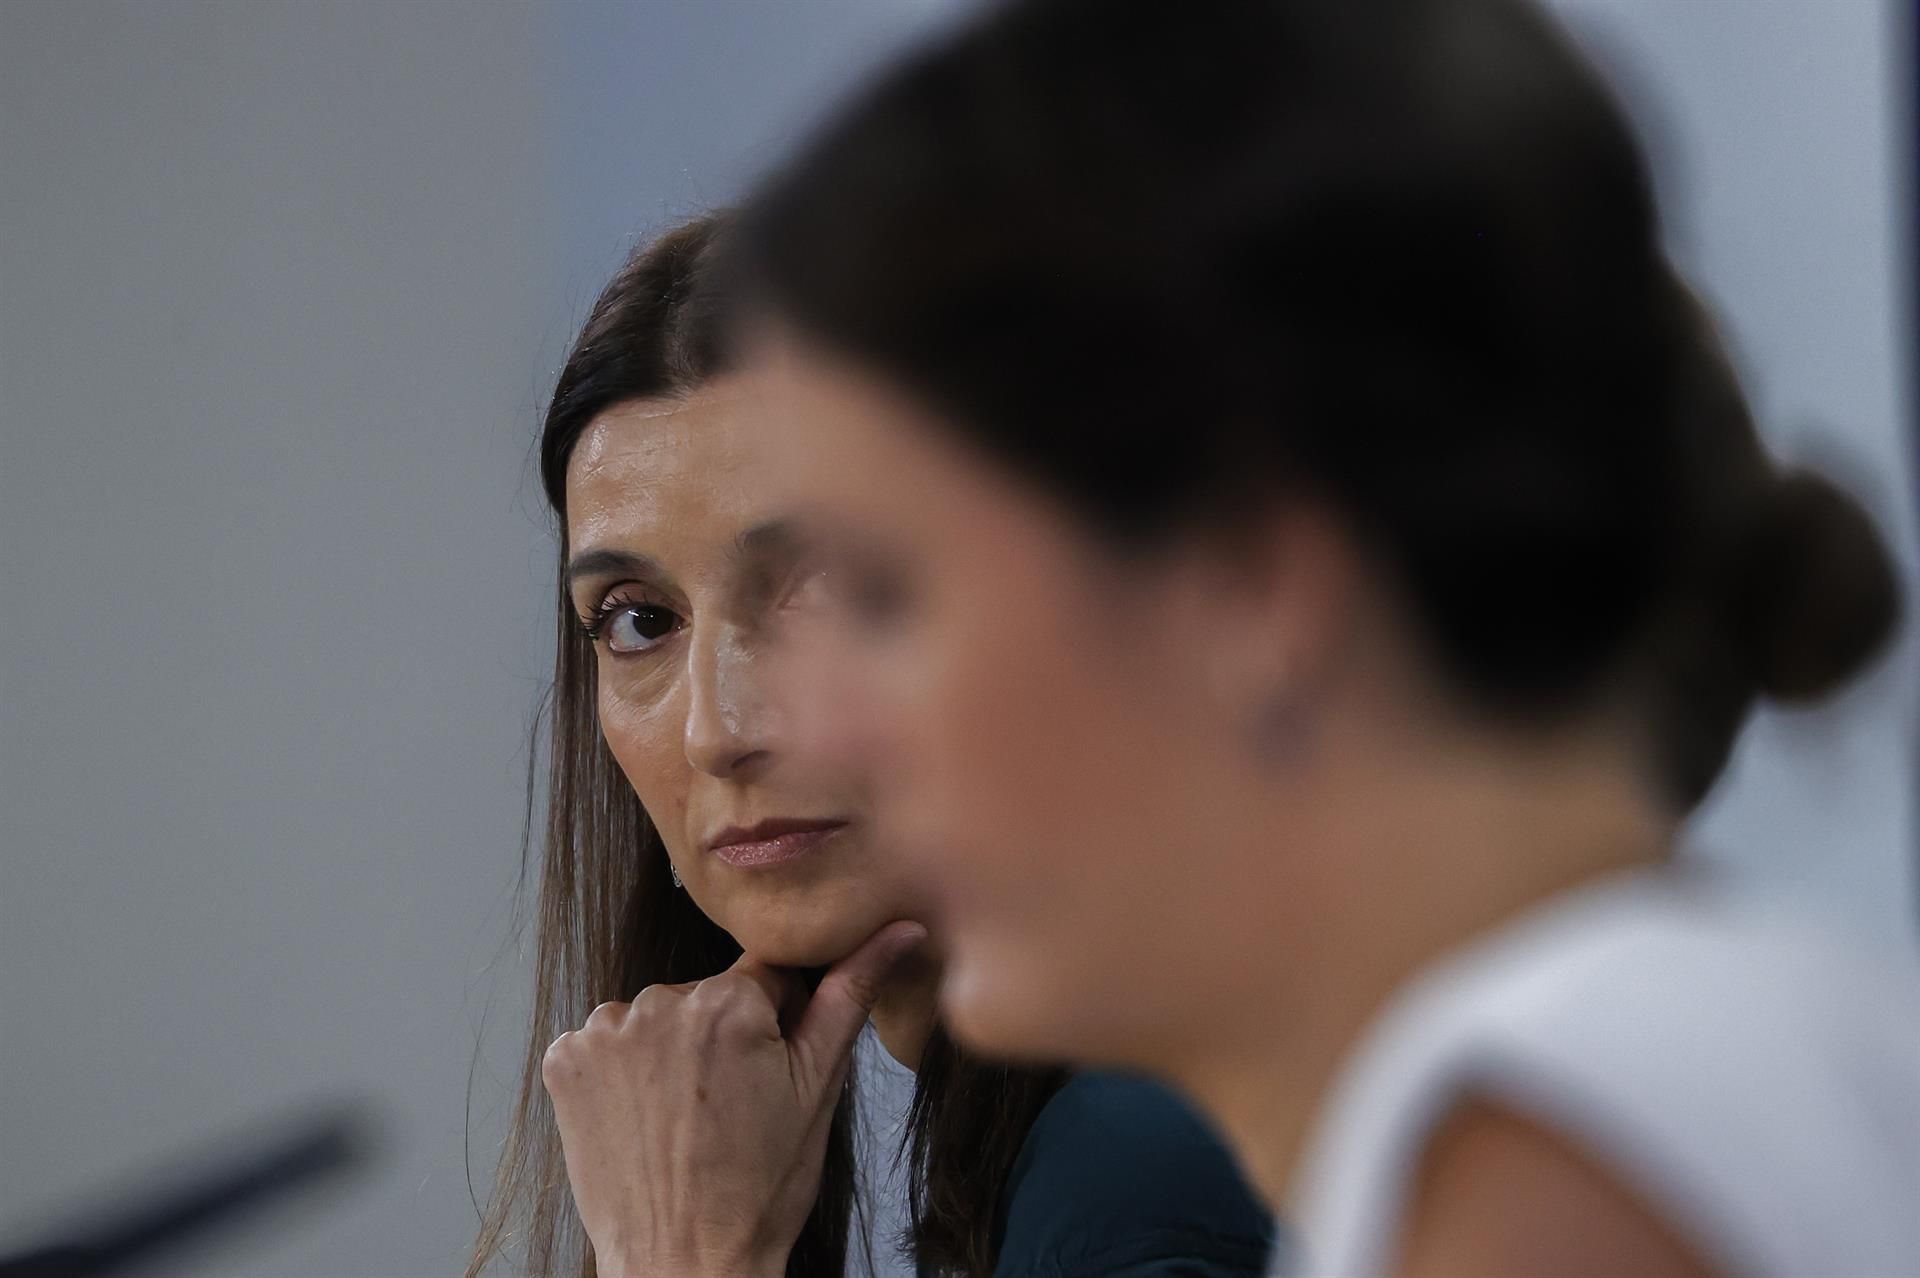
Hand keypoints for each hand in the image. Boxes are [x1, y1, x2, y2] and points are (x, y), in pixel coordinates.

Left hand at [542, 920, 927, 1277]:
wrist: (684, 1265)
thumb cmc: (758, 1188)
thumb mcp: (818, 1088)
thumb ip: (852, 994)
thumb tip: (901, 929)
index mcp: (729, 1001)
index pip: (766, 976)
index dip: (776, 1025)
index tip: (767, 1076)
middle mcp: (659, 1002)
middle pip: (707, 995)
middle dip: (722, 1036)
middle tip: (730, 1107)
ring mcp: (604, 1033)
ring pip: (656, 1018)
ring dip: (670, 1052)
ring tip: (685, 1118)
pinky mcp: (565, 1063)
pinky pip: (606, 1043)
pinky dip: (622, 1072)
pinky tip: (645, 1117)